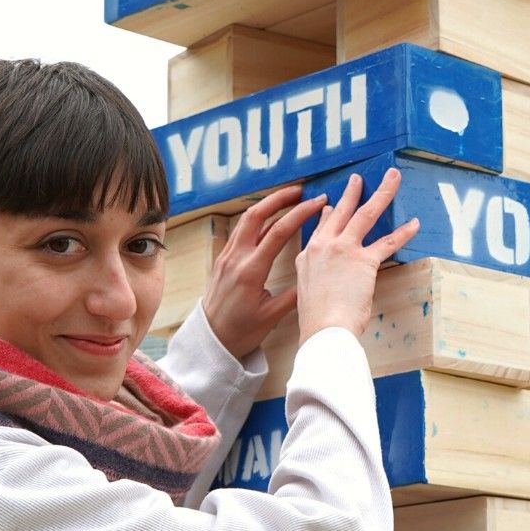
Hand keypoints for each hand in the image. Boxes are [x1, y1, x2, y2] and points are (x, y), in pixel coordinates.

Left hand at [200, 185, 328, 359]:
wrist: (211, 340)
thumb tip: (318, 275)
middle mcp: (236, 257)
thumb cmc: (240, 332)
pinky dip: (256, 219)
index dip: (301, 213)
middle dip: (280, 198)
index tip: (317, 202)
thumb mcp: (272, 316)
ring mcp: (227, 256)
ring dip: (267, 205)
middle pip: (257, 214)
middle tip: (301, 190)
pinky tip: (269, 219)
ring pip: (246, 220)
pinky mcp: (223, 259)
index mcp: (251, 270)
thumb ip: (295, 294)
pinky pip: (240, 231)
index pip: (279, 231)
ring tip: (288, 198)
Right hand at [296, 167, 418, 344]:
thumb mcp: (308, 292)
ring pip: (365, 213)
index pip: (319, 227)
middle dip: (351, 192)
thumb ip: (317, 278)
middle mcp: (322, 246)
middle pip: (340, 211)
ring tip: (391, 178)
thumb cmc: (317, 320)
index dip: (327, 214)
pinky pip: (387, 242)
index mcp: (307, 256)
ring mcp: (342, 249)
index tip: (330, 205)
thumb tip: (330, 277)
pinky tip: (414, 223)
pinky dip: (403, 232)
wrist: (322, 329)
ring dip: (382, 193)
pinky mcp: (363, 260)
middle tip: (358, 179)